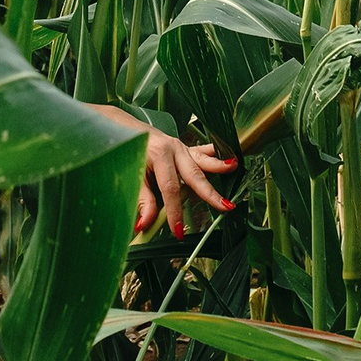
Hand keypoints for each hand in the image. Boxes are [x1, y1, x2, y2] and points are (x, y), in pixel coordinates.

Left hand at [90, 106, 237, 237]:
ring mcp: (182, 147)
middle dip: (209, 193)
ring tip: (234, 168)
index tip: (178, 231)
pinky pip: (203, 153)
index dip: (175, 212)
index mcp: (159, 155)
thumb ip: (142, 200)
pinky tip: (230, 159)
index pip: (170, 189)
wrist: (126, 129)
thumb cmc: (128, 153)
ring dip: (219, 166)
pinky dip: (215, 156)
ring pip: (203, 159)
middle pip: (194, 174)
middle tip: (224, 207)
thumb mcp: (132, 176)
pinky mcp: (185, 149)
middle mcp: (174, 149)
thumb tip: (145, 224)